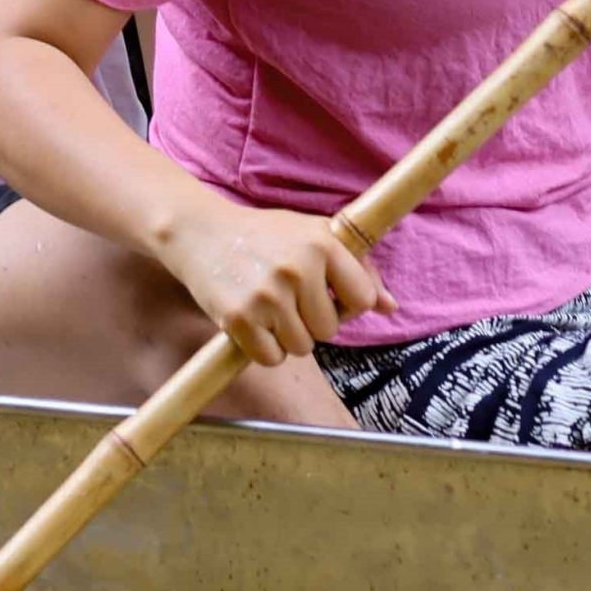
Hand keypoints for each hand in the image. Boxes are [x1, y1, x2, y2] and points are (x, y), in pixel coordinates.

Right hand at [151, 200, 385, 365]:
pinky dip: (264, 348)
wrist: (200, 232)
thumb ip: (358, 270)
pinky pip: (271, 358)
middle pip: (329, 330)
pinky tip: (253, 321)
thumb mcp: (314, 236)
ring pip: (301, 347)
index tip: (328, 295)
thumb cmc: (264, 236)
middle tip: (289, 299)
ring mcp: (267, 296)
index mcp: (321, 244)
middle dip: (312, 321)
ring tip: (269, 307)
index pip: (361, 299)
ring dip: (287, 337)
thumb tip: (390, 307)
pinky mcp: (238, 319)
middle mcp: (297, 269)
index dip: (347, 304)